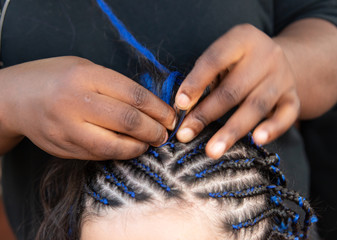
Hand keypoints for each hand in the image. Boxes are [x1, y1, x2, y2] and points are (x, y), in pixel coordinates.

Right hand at [0, 56, 175, 159]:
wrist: (15, 98)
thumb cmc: (55, 78)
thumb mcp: (86, 69)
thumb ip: (115, 86)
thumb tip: (150, 107)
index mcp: (85, 77)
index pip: (134, 95)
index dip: (158, 109)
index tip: (171, 116)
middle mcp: (76, 103)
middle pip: (128, 122)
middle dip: (154, 130)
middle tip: (164, 133)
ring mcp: (68, 129)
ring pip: (115, 146)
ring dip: (139, 147)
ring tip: (150, 142)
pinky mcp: (64, 149)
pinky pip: (100, 155)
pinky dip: (121, 153)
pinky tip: (130, 147)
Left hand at [175, 24, 299, 158]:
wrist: (277, 59)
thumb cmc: (238, 62)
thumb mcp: (222, 59)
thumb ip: (204, 78)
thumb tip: (183, 108)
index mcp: (242, 39)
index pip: (215, 60)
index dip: (196, 83)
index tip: (180, 105)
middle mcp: (266, 55)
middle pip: (233, 89)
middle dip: (206, 115)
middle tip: (186, 134)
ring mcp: (282, 77)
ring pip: (256, 106)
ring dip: (231, 131)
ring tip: (213, 150)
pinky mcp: (293, 96)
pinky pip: (286, 115)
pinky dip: (272, 129)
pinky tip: (257, 141)